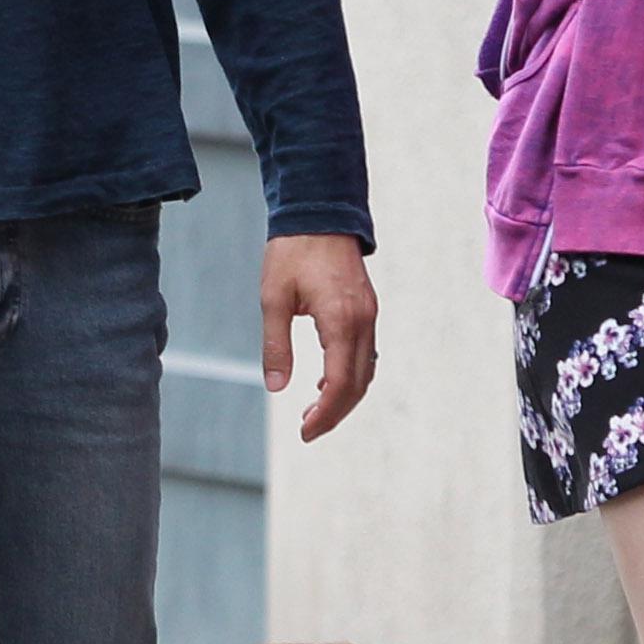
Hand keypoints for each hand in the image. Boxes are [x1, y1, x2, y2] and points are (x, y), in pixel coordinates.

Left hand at [261, 234, 376, 443]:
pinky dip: (350, 374)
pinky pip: (366, 353)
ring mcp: (369, 315)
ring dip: (344, 396)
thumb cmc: (292, 252)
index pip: (338, 383)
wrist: (319, 211)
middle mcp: (363, 321)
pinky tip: (325, 381)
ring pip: (366, 370)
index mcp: (340, 320)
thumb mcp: (273, 298)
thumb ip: (276, 345)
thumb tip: (277, 387)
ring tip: (315, 412)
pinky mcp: (368, 309)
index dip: (324, 413)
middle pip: (357, 383)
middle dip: (335, 413)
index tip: (305, 432)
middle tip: (308, 430)